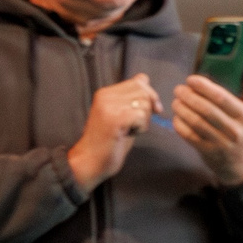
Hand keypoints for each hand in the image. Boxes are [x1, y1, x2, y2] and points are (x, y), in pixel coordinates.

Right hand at [67, 73, 160, 192]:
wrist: (90, 161)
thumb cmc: (109, 141)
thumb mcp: (122, 115)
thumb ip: (132, 99)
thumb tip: (147, 83)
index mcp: (106, 92)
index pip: (140, 81)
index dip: (150, 95)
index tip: (152, 110)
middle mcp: (105, 95)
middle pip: (144, 92)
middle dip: (148, 109)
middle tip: (137, 124)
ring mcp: (108, 106)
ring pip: (144, 103)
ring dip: (144, 120)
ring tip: (130, 129)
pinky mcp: (114, 118)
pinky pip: (141, 116)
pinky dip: (141, 127)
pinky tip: (130, 134)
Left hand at [173, 58, 242, 187]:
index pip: (221, 98)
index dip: (203, 87)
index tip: (191, 79)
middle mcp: (235, 130)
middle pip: (206, 109)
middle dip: (188, 96)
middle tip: (179, 89)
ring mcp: (222, 143)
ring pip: (195, 122)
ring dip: (181, 109)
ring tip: (176, 101)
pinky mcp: (209, 152)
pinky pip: (189, 136)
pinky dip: (179, 125)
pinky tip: (177, 117)